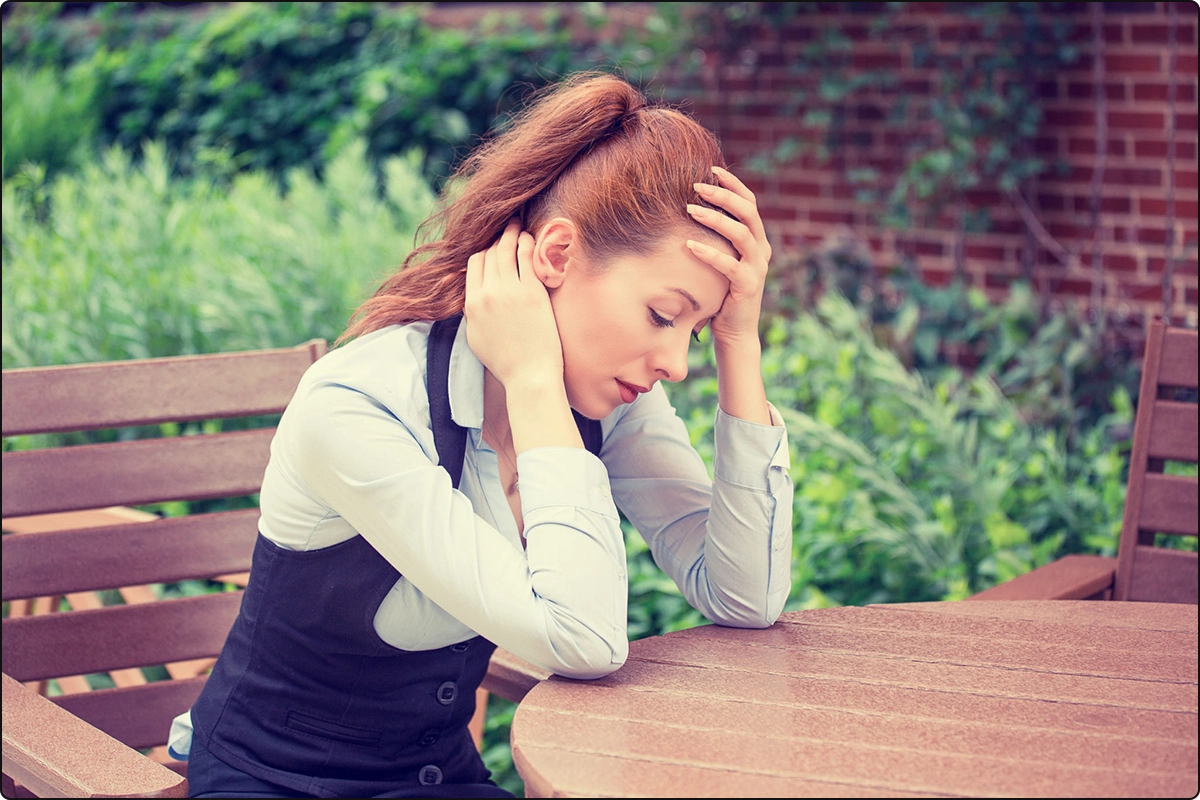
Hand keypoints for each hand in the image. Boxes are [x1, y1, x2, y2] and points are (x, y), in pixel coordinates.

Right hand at [464, 219, 563, 388]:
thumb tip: (472, 299)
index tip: (493, 247)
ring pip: (506, 250)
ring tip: (517, 225)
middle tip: (507, 226)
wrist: (529, 375)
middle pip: (490, 253)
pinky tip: (531, 238)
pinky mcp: (533, 292)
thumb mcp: (476, 338)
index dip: (484, 252)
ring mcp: (511, 290)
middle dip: (498, 237)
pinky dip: (527, 243)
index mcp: (472, 303)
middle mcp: (488, 293)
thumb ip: (472, 314)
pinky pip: (528, 257)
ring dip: (511, 233)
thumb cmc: (505, 362)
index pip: (474, 264)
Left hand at [685, 166, 771, 347]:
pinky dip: (709, 253)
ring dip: (715, 218)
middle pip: (748, 212)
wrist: (734, 331)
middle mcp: (762, 251)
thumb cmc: (721, 293)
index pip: (750, 204)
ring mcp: (758, 268)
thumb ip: (717, 239)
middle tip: (696, 186)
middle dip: (723, 195)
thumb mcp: (721, 260)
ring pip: (741, 234)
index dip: (733, 184)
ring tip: (689, 209)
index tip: (711, 170)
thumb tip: (691, 209)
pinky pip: (729, 265)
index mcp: (758, 241)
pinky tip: (689, 244)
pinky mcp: (747, 286)